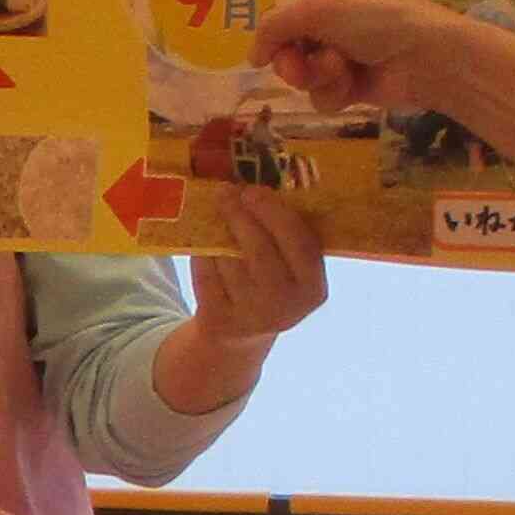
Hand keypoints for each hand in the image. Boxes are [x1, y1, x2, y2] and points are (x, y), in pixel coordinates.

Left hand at [155, 182, 327, 410]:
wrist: (240, 334)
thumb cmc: (270, 284)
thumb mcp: (288, 267)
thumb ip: (286, 233)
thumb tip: (258, 180)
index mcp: (313, 288)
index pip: (300, 244)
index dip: (275, 214)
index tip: (253, 190)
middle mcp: (286, 306)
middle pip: (260, 250)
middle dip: (241, 216)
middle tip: (226, 191)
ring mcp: (251, 316)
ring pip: (229, 260)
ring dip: (220, 232)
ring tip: (218, 213)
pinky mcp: (219, 320)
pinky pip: (206, 274)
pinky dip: (202, 253)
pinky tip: (204, 242)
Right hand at [238, 0, 477, 117]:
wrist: (424, 58)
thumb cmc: (375, 16)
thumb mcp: (317, 9)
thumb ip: (275, 28)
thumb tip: (256, 56)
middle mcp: (323, 13)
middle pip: (279, 36)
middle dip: (285, 55)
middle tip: (298, 62)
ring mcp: (334, 48)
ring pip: (296, 70)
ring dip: (312, 74)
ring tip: (339, 69)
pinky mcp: (347, 81)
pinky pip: (318, 92)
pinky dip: (332, 91)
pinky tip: (353, 85)